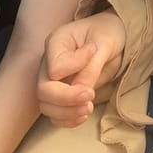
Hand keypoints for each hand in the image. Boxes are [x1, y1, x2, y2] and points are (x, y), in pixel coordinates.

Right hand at [37, 12, 125, 127]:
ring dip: (67, 113)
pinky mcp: (60, 94)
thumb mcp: (104, 43)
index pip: (54, 67)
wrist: (109, 36)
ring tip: (88, 108)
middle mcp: (48, 62)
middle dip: (67, 99)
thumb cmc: (105, 32)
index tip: (94, 57)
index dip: (74, 69)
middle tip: (90, 96)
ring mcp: (52, 80)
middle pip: (44, 90)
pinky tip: (83, 115)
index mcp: (56, 42)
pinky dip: (67, 120)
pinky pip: (55, 114)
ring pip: (46, 106)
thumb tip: (82, 88)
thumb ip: (92, 66)